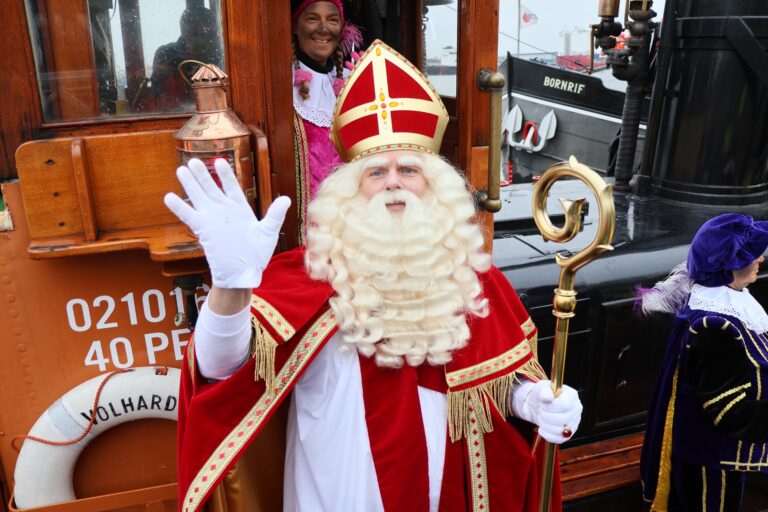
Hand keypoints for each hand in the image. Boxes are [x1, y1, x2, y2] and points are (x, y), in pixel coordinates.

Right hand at [164, 158, 290, 288]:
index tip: (219, 161)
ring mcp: (213, 219)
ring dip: (190, 184)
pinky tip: (169, 197)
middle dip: (203, 174)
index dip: (225, 174)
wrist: (243, 273)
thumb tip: (286, 199)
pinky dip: (180, 207)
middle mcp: (224, 211)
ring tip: (181, 169)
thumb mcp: (268, 232)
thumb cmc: (257, 254)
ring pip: (199, 197)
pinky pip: (189, 216)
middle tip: (193, 160)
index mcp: (240, 208)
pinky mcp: (204, 230)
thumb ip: (275, 215)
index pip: (231, 186)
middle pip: (211, 188)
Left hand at [511, 379, 582, 443]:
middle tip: (541, 410)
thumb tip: (548, 398)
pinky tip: (541, 428)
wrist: (538, 405)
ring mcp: (574, 423)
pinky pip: (559, 440)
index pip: (565, 405)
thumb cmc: (542, 394)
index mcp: (572, 396)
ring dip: (545, 425)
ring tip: (541, 418)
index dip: (551, 407)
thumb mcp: (541, 388)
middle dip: (546, 416)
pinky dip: (547, 435)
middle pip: (563, 419)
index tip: (543, 403)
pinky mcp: (568, 434)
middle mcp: (576, 409)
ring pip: (559, 431)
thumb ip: (544, 391)